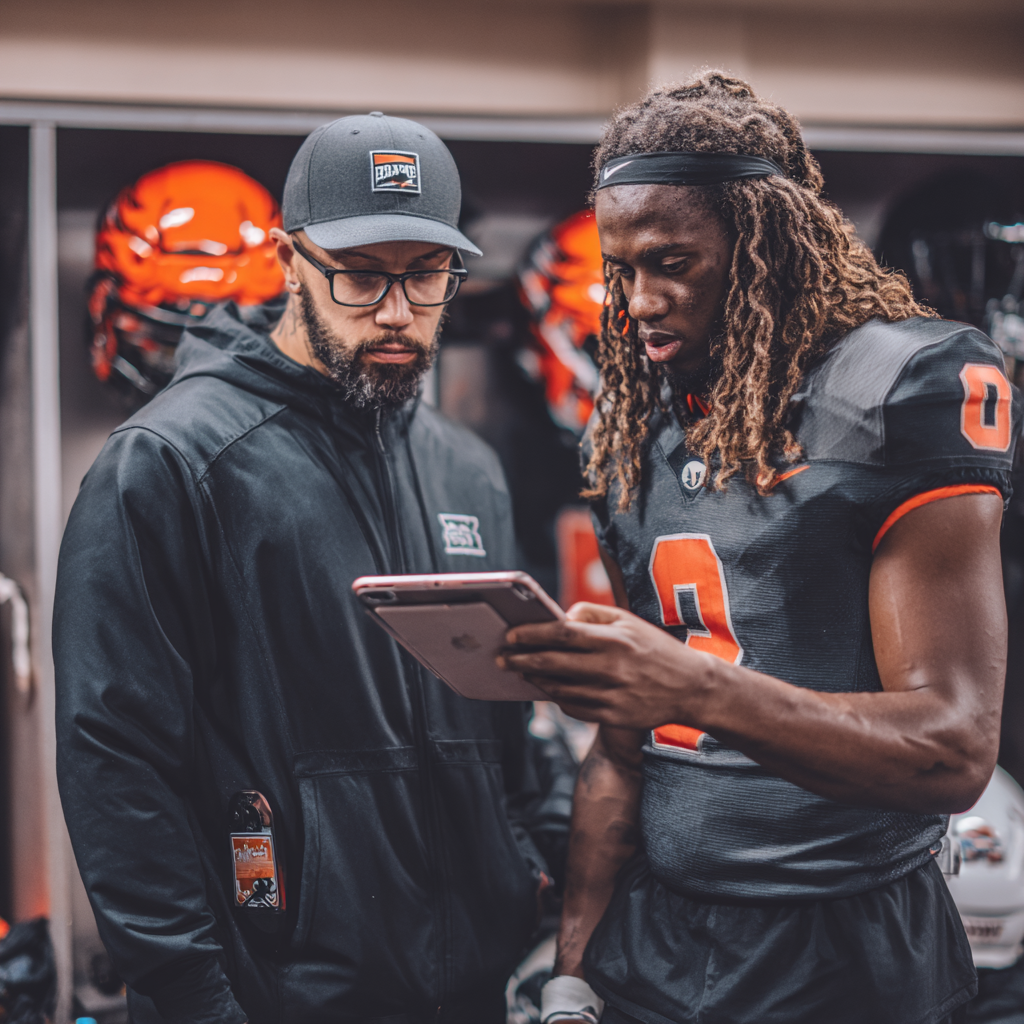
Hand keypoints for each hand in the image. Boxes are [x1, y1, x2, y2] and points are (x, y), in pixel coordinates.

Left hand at [498, 603, 715, 728]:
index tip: (512, 635)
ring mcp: (613, 695)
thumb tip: (559, 617)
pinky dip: (558, 698)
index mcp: (614, 639)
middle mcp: (612, 667)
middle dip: (522, 660)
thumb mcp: (629, 621)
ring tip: (522, 672)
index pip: (563, 633)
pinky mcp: (614, 717)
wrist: (691, 687)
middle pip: (554, 662)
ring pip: (560, 688)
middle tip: (503, 658)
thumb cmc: (654, 649)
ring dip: (536, 680)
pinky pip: (574, 708)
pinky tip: (550, 689)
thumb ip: (593, 614)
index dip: (533, 634)